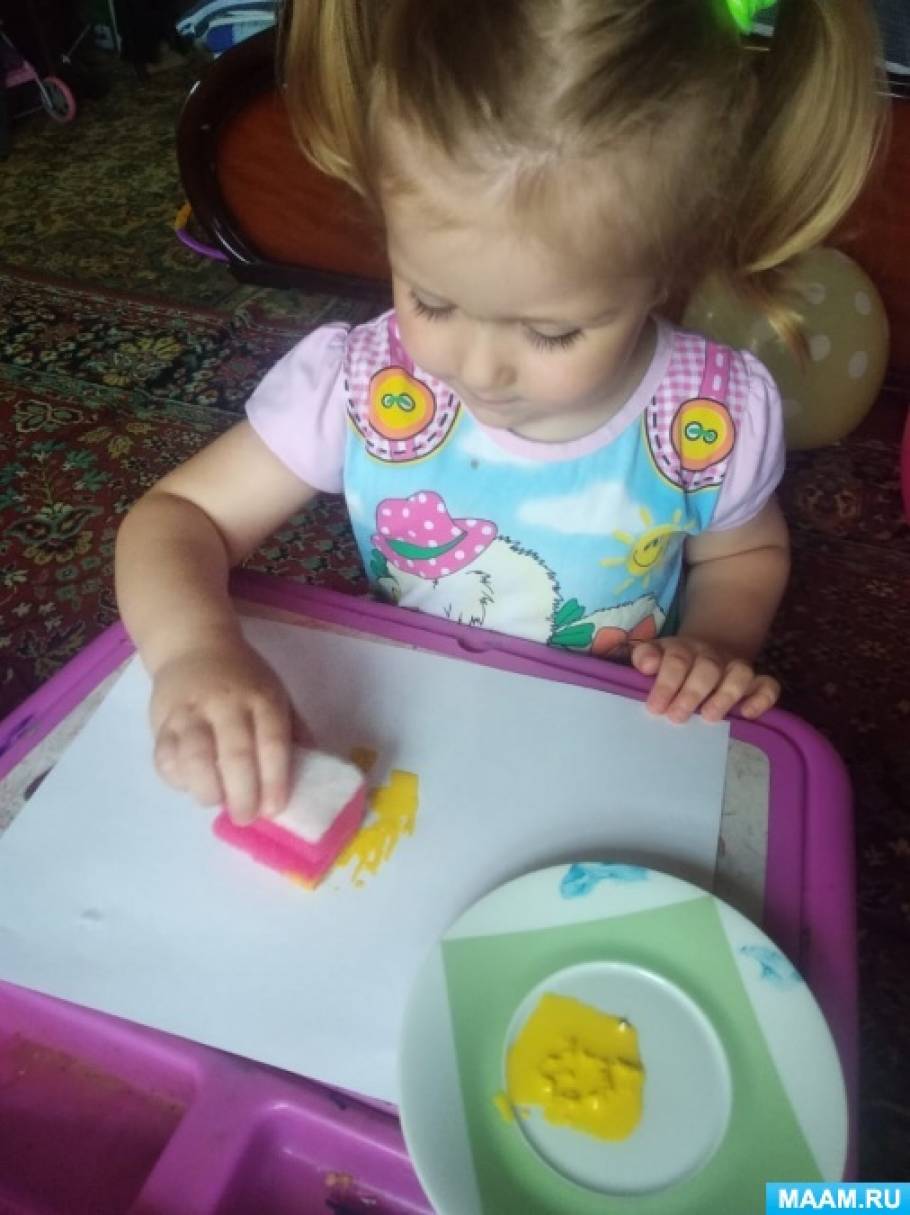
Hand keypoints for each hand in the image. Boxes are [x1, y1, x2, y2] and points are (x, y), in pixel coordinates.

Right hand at [149, 640, 300, 822]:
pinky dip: (176, 779)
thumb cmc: (244, 679)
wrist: (194, 646)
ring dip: (207, 789)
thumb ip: (293, 731)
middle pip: (235, 754)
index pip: (273, 742)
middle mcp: (226, 704)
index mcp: (262, 699)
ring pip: (194, 757)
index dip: (275, 779)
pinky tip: (189, 784)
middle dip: (242, 794)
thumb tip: (313, 773)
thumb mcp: (277, 694)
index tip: (274, 808)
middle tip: (246, 816)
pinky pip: (164, 757)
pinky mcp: (162, 721)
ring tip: (215, 800)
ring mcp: (191, 712)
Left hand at [630, 637, 779, 723]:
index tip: (655, 707)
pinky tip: (748, 714)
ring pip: (740, 673)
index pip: (677, 659)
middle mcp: (710, 656)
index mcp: (682, 649)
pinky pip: (768, 686)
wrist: (702, 652)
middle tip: (676, 716)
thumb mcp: (653, 656)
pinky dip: (762, 698)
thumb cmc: (671, 666)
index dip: (666, 683)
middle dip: (692, 693)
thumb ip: (644, 657)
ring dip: (725, 695)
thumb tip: (646, 664)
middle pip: (708, 668)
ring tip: (709, 717)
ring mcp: (734, 667)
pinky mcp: (754, 682)